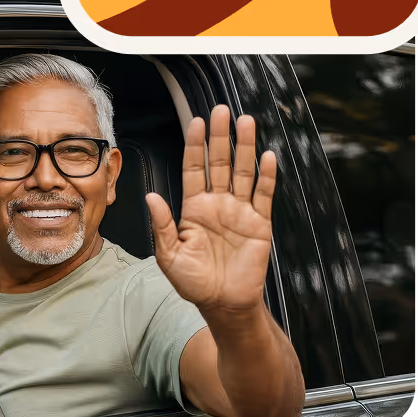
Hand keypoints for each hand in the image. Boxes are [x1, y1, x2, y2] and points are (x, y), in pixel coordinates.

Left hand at [146, 106, 274, 314]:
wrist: (224, 305)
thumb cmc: (195, 283)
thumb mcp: (170, 257)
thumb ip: (163, 226)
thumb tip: (151, 196)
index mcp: (195, 208)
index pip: (194, 169)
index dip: (195, 146)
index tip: (195, 122)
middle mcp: (218, 203)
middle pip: (219, 163)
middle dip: (220, 137)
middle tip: (221, 111)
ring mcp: (240, 211)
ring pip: (242, 172)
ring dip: (244, 147)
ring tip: (246, 122)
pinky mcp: (259, 223)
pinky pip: (263, 195)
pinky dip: (266, 177)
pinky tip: (266, 157)